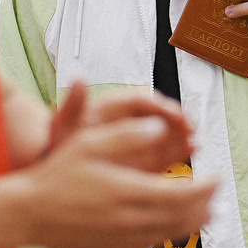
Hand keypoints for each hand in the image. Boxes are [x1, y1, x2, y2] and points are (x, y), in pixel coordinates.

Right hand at [19, 119, 213, 247]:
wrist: (28, 215)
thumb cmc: (57, 174)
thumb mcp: (89, 143)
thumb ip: (127, 135)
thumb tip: (161, 128)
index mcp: (128, 192)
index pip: (184, 193)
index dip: (207, 186)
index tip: (218, 175)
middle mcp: (130, 221)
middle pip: (183, 217)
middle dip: (207, 204)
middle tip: (219, 194)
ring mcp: (122, 240)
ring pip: (171, 234)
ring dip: (193, 222)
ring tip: (208, 212)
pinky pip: (152, 244)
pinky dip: (170, 233)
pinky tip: (173, 224)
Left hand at [46, 81, 194, 173]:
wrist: (53, 170)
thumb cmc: (56, 146)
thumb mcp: (62, 125)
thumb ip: (73, 104)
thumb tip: (78, 77)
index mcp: (109, 109)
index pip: (140, 101)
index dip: (160, 105)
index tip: (174, 113)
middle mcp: (124, 123)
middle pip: (155, 115)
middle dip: (175, 120)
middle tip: (191, 128)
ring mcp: (131, 141)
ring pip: (161, 133)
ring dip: (179, 135)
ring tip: (195, 141)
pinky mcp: (136, 160)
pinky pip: (159, 152)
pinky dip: (175, 150)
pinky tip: (191, 151)